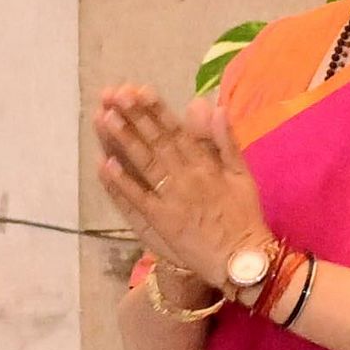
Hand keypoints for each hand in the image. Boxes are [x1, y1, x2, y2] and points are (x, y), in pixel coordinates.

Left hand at [94, 82, 272, 288]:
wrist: (243, 259)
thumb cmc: (244, 217)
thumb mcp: (242, 175)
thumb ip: (226, 141)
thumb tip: (215, 107)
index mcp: (206, 164)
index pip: (177, 130)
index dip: (157, 109)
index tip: (140, 90)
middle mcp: (187, 176)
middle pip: (156, 142)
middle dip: (134, 117)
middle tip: (113, 96)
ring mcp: (172, 198)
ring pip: (144, 163)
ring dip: (123, 141)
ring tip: (105, 119)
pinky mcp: (162, 221)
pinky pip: (138, 198)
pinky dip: (121, 182)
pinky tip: (105, 165)